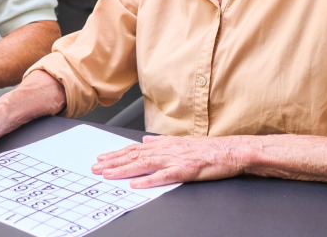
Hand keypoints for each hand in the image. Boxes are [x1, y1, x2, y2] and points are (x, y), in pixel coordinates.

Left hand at [91, 135, 245, 187]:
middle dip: (113, 162)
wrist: (231, 151)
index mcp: (164, 145)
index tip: (101, 159)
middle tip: (95, 167)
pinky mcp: (186, 170)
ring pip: (144, 165)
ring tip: (107, 174)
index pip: (135, 149)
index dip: (116, 154)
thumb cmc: (207, 149)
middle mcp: (167, 150)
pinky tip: (135, 184)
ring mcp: (176, 160)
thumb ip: (160, 142)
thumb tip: (144, 141)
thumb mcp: (180, 142)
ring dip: (124, 169)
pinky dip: (149, 180)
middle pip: (134, 156)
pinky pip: (164, 176)